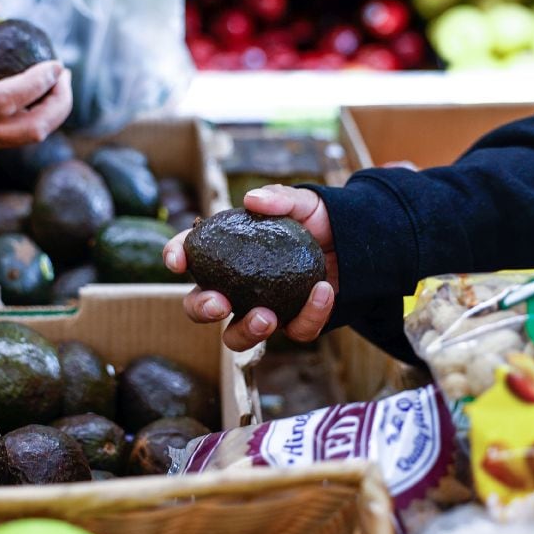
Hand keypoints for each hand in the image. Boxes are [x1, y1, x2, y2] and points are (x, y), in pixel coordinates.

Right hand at [0, 4, 72, 167]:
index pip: (9, 99)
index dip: (40, 84)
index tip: (58, 63)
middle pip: (31, 130)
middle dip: (59, 104)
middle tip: (64, 75)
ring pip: (25, 140)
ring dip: (49, 114)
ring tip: (55, 83)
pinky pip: (11, 139)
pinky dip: (31, 119)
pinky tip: (32, 95)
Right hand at [163, 185, 338, 352]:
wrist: (356, 243)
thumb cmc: (317, 220)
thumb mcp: (302, 201)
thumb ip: (279, 197)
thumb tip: (251, 200)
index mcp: (227, 252)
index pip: (191, 254)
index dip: (177, 255)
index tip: (177, 260)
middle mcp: (236, 287)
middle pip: (200, 307)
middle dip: (202, 309)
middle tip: (219, 303)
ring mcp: (263, 310)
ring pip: (237, 336)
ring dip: (247, 331)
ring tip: (266, 316)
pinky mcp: (295, 324)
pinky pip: (296, 330)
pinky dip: (310, 314)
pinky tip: (322, 292)